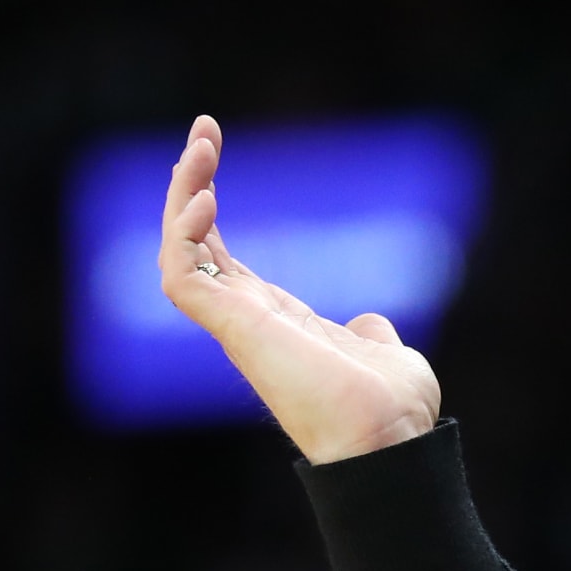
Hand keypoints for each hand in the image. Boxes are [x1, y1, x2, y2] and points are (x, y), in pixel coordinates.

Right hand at [159, 114, 441, 463]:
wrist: (391, 439)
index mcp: (273, 322)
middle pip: (193, 244)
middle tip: (203, 131)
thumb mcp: (384, 352)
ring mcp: (235, 326)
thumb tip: (372, 323)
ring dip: (182, 196)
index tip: (212, 148)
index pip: (221, 257)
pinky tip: (204, 196)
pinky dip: (181, 235)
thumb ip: (369, 333)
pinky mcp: (231, 330)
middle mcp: (246, 322)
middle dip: (190, 185)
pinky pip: (180, 278)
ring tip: (200, 147)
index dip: (208, 206)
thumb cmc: (391, 408)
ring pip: (178, 253)